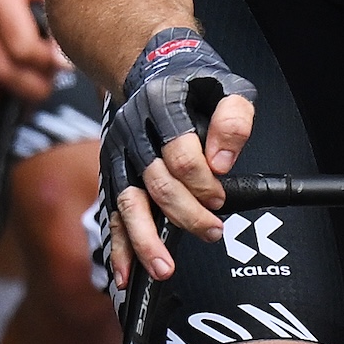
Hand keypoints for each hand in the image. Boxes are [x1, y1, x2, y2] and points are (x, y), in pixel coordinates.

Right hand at [0, 0, 69, 104]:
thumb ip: (65, 27)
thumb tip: (66, 64)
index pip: (22, 49)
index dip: (48, 65)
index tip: (65, 68)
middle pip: (3, 70)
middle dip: (32, 84)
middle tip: (49, 84)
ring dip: (13, 91)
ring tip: (33, 83)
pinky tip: (7, 86)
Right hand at [99, 30, 256, 287]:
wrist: (150, 68)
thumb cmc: (195, 83)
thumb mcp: (227, 86)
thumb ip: (232, 119)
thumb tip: (222, 163)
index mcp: (161, 105)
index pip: (179, 152)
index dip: (202, 180)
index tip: (220, 198)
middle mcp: (134, 131)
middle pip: (155, 181)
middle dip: (185, 213)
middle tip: (213, 232)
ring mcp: (119, 153)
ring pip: (128, 202)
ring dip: (145, 239)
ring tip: (164, 268)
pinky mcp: (112, 172)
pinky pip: (112, 213)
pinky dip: (119, 246)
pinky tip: (125, 275)